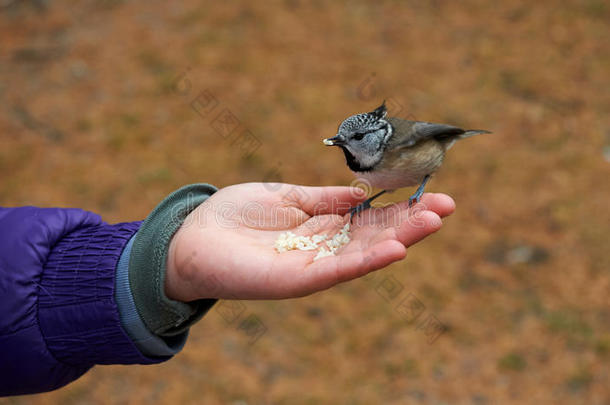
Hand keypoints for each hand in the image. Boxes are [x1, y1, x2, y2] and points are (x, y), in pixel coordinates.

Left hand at [164, 183, 454, 300]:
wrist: (193, 238)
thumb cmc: (237, 215)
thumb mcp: (289, 196)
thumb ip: (326, 198)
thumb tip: (364, 191)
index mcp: (324, 225)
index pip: (372, 217)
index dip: (402, 207)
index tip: (433, 194)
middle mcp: (325, 248)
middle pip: (376, 235)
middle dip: (411, 221)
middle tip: (447, 206)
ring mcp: (314, 266)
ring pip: (365, 253)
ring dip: (400, 238)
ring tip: (432, 221)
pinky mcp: (297, 280)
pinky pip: (338, 271)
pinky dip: (367, 261)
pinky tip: (395, 249)